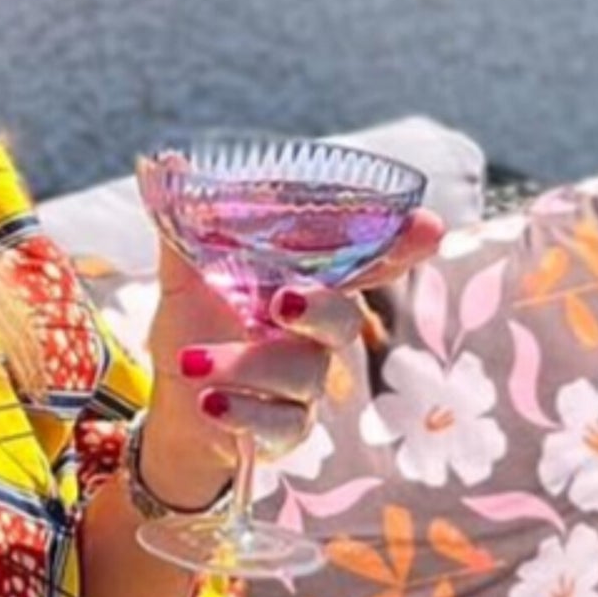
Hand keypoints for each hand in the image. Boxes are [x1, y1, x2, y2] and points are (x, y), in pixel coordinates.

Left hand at [138, 207, 445, 505]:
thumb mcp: (184, 281)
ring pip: (303, 375)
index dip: (399, 247)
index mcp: (302, 286)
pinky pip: (280, 425)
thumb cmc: (194, 333)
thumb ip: (184, 231)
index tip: (430, 228)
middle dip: (320, 308)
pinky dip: (244, 414)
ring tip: (192, 361)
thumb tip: (166, 165)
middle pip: (344, 320)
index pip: (362, 263)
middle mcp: (313, 336)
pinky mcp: (285, 431)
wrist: (173, 410)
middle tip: (282, 300)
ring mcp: (304, 387)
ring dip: (247, 365)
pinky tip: (209, 403)